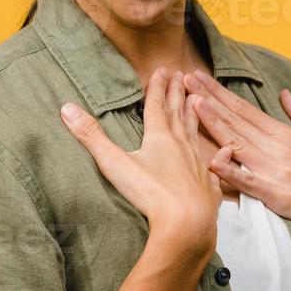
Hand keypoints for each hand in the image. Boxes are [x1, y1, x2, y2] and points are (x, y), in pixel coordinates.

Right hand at [60, 66, 226, 257]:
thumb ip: (91, 136)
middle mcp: (182, 145)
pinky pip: (214, 165)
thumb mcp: (115, 163)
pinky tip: (225, 150)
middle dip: (177, 93)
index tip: (162, 69)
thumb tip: (66, 108)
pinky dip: (218, 155)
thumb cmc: (150, 193)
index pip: (157, 104)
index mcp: (160, 136)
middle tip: (182, 75)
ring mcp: (198, 163)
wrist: (188, 222)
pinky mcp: (208, 184)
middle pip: (178, 113)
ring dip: (195, 115)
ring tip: (198, 99)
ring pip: (196, 133)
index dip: (158, 86)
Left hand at [182, 70, 290, 276]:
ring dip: (213, 123)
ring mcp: (275, 169)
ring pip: (237, 142)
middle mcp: (277, 147)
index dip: (220, 93)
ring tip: (191, 104)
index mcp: (286, 134)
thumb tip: (285, 93)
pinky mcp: (276, 194)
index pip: (245, 109)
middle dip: (208, 99)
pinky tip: (211, 160)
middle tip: (184, 80)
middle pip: (236, 120)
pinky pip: (247, 181)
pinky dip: (229, 170)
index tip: (200, 79)